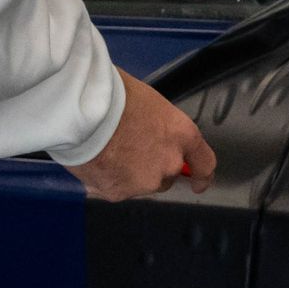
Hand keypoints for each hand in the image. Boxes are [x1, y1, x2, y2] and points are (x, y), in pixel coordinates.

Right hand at [65, 73, 215, 202]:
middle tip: (130, 151)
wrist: (84, 112)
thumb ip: (157, 126)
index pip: (204, 163)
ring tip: (106, 152)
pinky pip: (115, 189)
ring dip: (128, 174)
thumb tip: (149, 132)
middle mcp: (169, 163)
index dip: (202, 175)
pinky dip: (106, 180)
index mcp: (181, 135)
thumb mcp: (148, 102)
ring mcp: (144, 181)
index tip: (199, 182)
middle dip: (152, 168)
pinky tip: (94, 162)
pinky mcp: (119, 192)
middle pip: (167, 176)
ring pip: (140, 184)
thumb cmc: (113, 95)